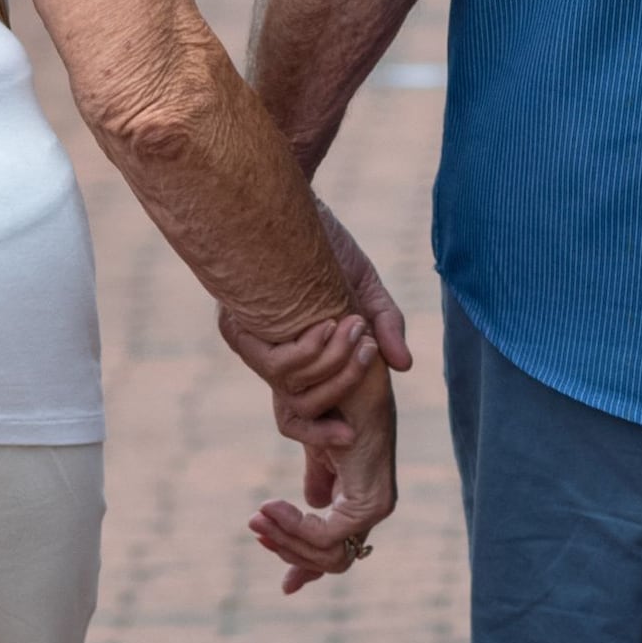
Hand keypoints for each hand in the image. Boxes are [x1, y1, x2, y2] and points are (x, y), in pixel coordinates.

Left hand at [220, 204, 415, 451]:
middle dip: (342, 385)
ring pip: (290, 386)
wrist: (294, 204)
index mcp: (295, 358)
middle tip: (369, 346)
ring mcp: (249, 344)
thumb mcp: (365, 290)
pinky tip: (329, 323)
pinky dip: (309, 350)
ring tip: (356, 325)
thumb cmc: (328, 245)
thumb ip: (384, 326)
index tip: (351, 437)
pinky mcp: (237, 326)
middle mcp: (267, 357)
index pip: (297, 418)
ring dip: (331, 362)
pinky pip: (276, 364)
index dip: (319, 437)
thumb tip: (404, 366)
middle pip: (299, 408)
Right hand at [253, 355, 396, 593]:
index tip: (269, 554)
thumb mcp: (319, 445)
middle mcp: (374, 505)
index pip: (335, 549)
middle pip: (332, 560)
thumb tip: (313, 504)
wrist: (345, 364)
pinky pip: (329, 535)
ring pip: (331, 555)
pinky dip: (295, 526)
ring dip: (287, 539)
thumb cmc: (334, 394)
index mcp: (361, 496)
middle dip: (288, 552)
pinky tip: (271, 507)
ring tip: (259, 516)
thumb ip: (318, 477)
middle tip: (256, 529)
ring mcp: (377, 505)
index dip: (300, 559)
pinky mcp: (371, 499)